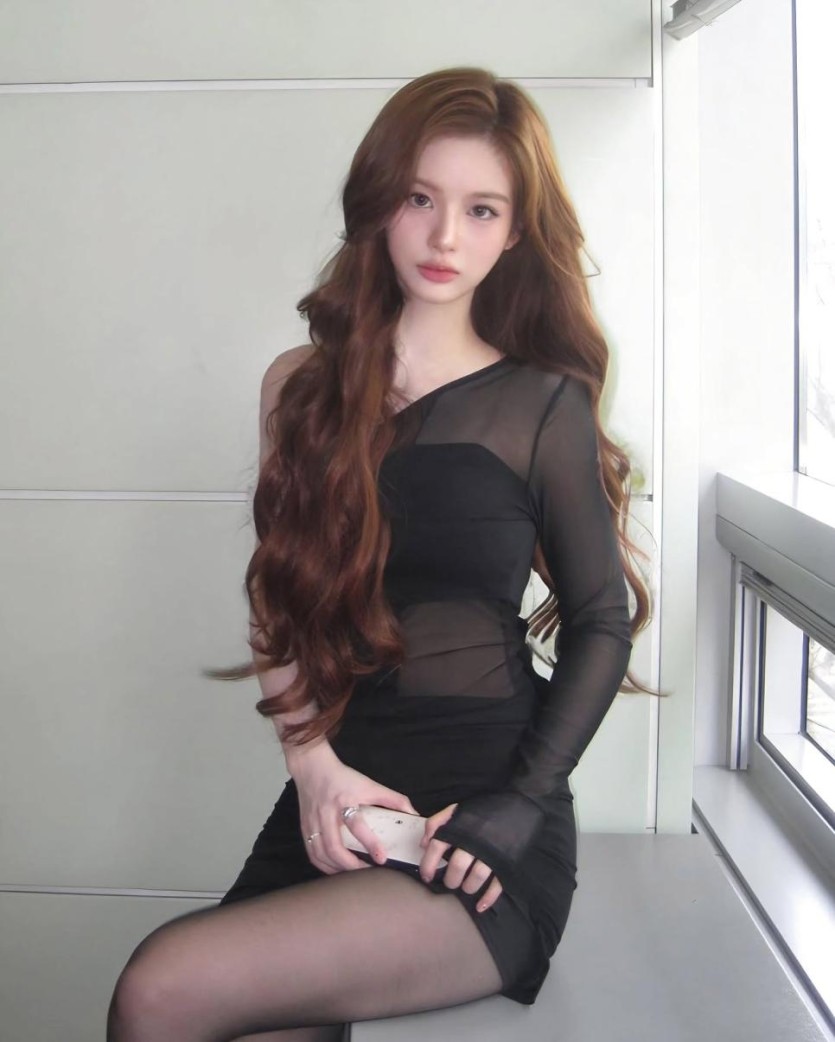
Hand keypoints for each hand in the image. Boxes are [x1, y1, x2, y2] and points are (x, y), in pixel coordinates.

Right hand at [288, 740, 417, 874]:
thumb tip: (414, 814)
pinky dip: (325, 866)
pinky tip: (336, 870)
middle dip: (351, 865)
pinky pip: (313, 854)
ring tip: (354, 875)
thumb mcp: (369, 784)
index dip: (370, 843)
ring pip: (321, 854)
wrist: (312, 768)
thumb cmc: (343, 778)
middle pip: (334, 847)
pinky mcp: (305, 829)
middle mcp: (326, 814)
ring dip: (337, 869)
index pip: (357, 825)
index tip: (382, 858)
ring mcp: (313, 823)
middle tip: (368, 872)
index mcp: (344, 801)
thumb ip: (393, 799)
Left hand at [419, 803, 503, 912]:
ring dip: (468, 887)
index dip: (428, 864)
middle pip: (457, 866)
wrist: (517, 805)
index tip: (426, 876)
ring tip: (465, 887)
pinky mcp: (506, 862)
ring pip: (477, 877)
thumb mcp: (457, 810)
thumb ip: (436, 822)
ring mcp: (492, 852)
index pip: (437, 846)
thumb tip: (423, 844)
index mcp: (460, 826)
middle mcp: (475, 840)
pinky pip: (497, 884)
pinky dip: (488, 898)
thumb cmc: (482, 811)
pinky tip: (479, 905)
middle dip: (451, 879)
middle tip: (450, 882)